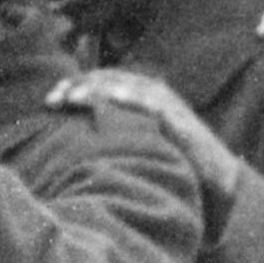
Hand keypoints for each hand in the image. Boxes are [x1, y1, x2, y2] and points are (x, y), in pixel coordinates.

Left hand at [53, 62, 247, 202]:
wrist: (214, 183)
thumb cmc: (167, 165)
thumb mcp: (130, 149)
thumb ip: (106, 139)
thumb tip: (66, 145)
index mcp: (134, 100)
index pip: (99, 83)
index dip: (73, 87)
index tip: (49, 101)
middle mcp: (149, 96)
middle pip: (109, 79)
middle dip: (79, 85)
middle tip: (54, 98)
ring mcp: (166, 106)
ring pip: (129, 87)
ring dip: (100, 88)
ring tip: (75, 96)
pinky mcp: (181, 119)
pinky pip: (156, 104)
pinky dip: (136, 97)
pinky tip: (116, 97)